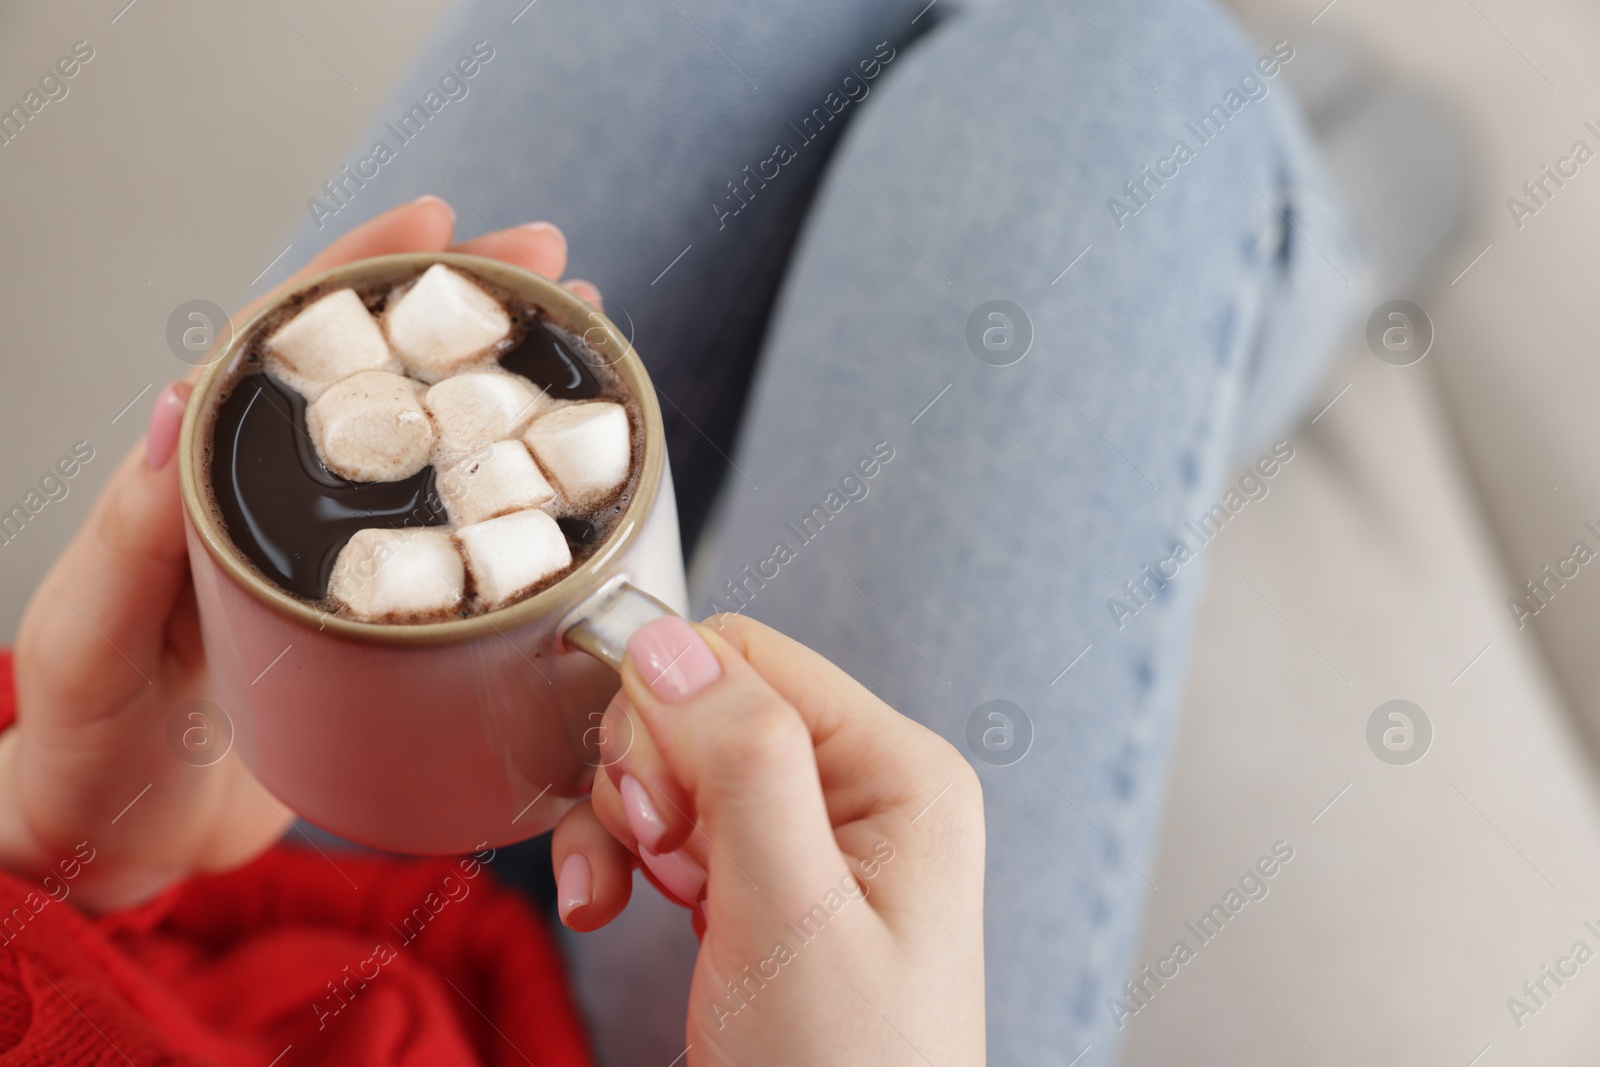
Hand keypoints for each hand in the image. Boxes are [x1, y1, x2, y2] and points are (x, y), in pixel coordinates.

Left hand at [3, 196, 602, 911]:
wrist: (120, 845)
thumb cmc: (85, 743)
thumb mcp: (91, 636)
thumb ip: (127, 533)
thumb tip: (174, 400)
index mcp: (199, 479)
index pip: (285, 346)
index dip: (360, 274)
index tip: (438, 225)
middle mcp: (273, 502)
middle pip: (380, 377)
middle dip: (464, 310)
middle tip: (551, 269)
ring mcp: (329, 558)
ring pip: (426, 450)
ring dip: (500, 391)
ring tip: (573, 351)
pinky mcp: (374, 622)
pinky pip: (448, 542)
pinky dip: (508, 501)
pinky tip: (558, 488)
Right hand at [551, 614, 986, 1065]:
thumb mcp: (791, 916)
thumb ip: (739, 765)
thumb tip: (663, 639)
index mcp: (898, 771)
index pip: (748, 657)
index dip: (671, 713)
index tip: (655, 809)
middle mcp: (860, 789)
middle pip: (701, 704)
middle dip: (647, 776)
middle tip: (661, 864)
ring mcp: (809, 840)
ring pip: (670, 764)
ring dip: (622, 822)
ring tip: (630, 899)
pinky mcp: (760, 885)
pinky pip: (667, 826)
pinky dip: (621, 857)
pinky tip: (609, 907)